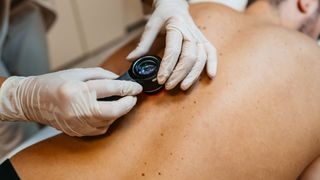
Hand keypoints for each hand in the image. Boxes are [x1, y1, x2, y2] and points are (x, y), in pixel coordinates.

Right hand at [0, 68, 141, 136]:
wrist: (31, 101)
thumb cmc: (53, 83)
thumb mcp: (77, 72)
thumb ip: (100, 75)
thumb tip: (119, 80)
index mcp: (78, 90)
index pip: (110, 89)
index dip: (128, 88)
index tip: (136, 87)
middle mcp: (78, 109)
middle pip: (113, 111)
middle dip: (128, 104)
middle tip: (133, 97)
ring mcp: (77, 123)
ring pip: (108, 121)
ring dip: (119, 112)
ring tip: (121, 103)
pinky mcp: (77, 131)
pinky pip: (100, 128)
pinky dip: (108, 120)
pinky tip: (107, 112)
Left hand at [127, 0, 216, 89]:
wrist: (175, 5)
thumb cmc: (163, 15)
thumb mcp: (151, 26)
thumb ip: (143, 44)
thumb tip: (130, 59)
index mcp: (176, 26)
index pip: (173, 50)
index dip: (167, 67)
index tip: (160, 79)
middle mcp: (190, 32)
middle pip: (189, 56)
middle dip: (179, 74)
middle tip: (169, 86)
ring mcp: (199, 37)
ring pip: (201, 58)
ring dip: (193, 75)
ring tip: (183, 87)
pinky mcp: (204, 41)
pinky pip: (212, 52)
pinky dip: (213, 64)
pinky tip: (211, 76)